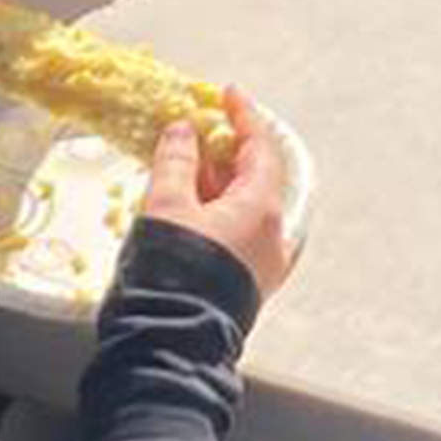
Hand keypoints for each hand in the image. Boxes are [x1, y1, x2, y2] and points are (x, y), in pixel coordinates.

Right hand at [137, 91, 297, 299]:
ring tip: (185, 164)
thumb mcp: (167, 206)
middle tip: (198, 130)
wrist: (168, 346)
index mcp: (263, 208)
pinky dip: (218, 209)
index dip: (242, 115)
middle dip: (225, 149)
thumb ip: (176, 161)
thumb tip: (184, 131)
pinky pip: (239, 230)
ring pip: (246, 204)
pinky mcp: (247, 282)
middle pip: (255, 175)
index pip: (260, 145)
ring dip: (218, 180)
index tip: (227, 94)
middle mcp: (273, 233)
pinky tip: (190, 204)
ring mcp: (263, 261)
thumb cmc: (171, 276)